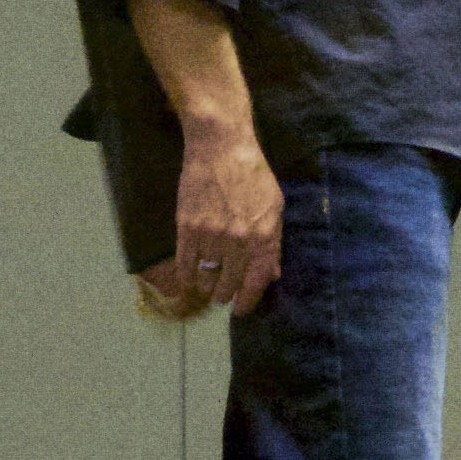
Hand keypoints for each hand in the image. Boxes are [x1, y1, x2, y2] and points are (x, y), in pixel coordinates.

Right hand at [143, 128, 284, 318]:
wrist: (221, 150)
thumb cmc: (254, 175)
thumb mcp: (275, 208)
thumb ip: (273, 243)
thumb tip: (270, 274)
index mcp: (263, 237)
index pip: (255, 282)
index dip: (248, 301)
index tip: (241, 309)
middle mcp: (237, 242)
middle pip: (228, 283)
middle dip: (225, 295)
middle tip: (223, 297)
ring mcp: (211, 236)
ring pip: (205, 277)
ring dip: (206, 287)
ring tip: (208, 288)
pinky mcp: (187, 228)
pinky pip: (185, 263)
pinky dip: (186, 277)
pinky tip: (189, 281)